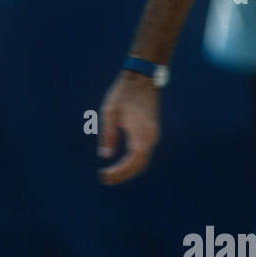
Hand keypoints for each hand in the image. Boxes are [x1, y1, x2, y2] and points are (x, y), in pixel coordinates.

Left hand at [97, 70, 159, 184]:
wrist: (143, 77)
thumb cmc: (124, 92)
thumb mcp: (110, 111)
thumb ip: (108, 135)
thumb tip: (105, 156)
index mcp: (141, 133)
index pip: (132, 161)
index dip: (119, 172)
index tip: (103, 175)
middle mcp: (150, 137)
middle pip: (139, 165)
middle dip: (122, 175)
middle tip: (104, 179)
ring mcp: (152, 135)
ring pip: (142, 161)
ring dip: (127, 171)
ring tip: (110, 175)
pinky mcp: (150, 133)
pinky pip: (143, 153)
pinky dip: (132, 163)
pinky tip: (120, 166)